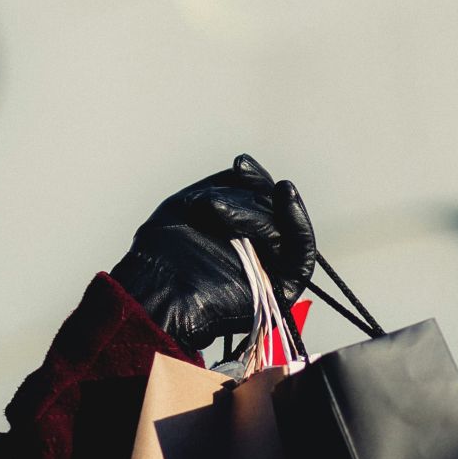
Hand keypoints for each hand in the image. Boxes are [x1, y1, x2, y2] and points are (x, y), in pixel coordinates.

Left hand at [109, 153, 315, 354]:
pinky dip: (298, 225)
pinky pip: (302, 255)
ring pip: (284, 229)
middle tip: (219, 198)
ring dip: (259, 211)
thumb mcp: (187, 207)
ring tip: (219, 211)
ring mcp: (273, 269)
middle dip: (250, 197)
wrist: (155, 294)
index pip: (260, 201)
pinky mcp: (284, 289)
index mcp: (238, 233)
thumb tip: (245, 167)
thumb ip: (221, 187)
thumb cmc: (162, 254)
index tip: (241, 164)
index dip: (254, 180)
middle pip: (274, 212)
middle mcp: (258, 250)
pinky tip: (285, 198)